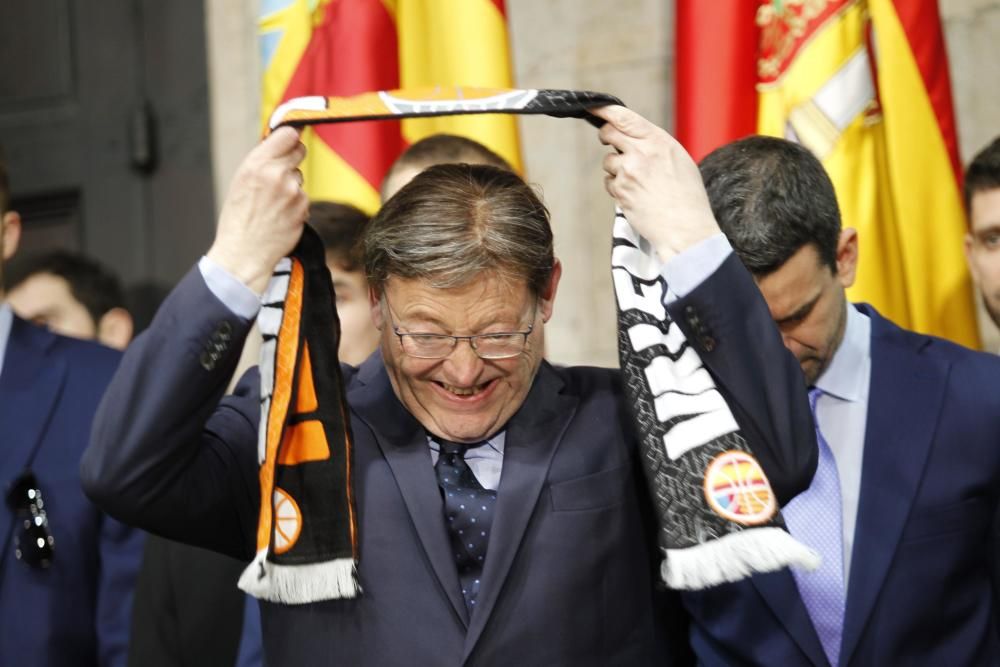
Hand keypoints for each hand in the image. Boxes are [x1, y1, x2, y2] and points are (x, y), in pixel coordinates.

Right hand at [207, 127, 308, 293]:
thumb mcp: (241, 181)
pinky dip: (296, 205)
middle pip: (300, 150)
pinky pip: (304, 197)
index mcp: (256, 164)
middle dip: (293, 158)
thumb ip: (261, 162)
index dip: (291, 136)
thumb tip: (279, 145)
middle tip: (282, 172)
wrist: (243, 253)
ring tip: (274, 204)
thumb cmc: (238, 220)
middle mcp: (275, 173)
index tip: (291, 139)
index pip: (287, 134)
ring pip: (300, 176)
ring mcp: (292, 190)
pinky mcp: (303, 206)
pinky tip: (281, 216)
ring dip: (292, 185)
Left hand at [592, 105, 719, 261]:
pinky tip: (635, 196)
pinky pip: (609, 183)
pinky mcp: (620, 191)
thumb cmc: (687, 196)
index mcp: (658, 140)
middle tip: (610, 142)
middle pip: (608, 133)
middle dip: (606, 136)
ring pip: (608, 162)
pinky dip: (618, 188)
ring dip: (616, 169)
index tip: (594, 108)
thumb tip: (635, 139)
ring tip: (638, 182)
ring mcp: (628, 172)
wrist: (685, 228)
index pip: (623, 117)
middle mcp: (641, 152)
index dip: (604, 110)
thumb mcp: (679, 159)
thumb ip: (655, 146)